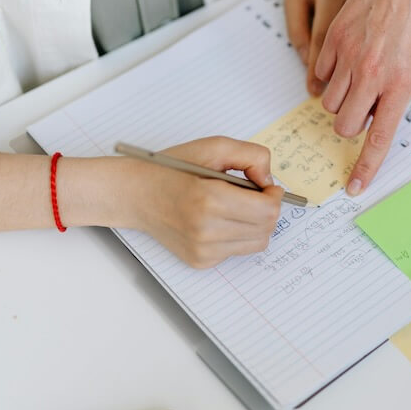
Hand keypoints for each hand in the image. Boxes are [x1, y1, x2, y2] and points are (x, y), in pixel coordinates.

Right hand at [126, 137, 283, 268]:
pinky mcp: (200, 261)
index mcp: (210, 200)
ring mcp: (203, 250)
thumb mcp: (213, 147)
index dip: (275, 196)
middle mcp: (206, 230)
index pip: (267, 210)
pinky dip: (238, 235)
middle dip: (268, 209)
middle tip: (256, 194)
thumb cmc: (172, 169)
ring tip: (236, 206)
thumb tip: (269, 181)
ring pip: (257, 243)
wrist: (135, 194)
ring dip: (256, 223)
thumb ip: (251, 156)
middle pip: (266, 228)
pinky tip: (220, 219)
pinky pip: (237, 250)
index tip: (267, 187)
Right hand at [316, 0, 410, 195]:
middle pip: (343, 124)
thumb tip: (378, 112)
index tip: (354, 185)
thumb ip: (398, 91)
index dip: (365, 165)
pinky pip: (320, 73)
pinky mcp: (334, 38)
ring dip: (341, 100)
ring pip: (329, 101)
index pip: (379, 137)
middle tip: (364, 106)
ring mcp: (349, 55)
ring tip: (359, 78)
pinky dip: (330, 75)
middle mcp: (371, 73)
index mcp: (400, 82)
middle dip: (350, 123)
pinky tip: (347, 60)